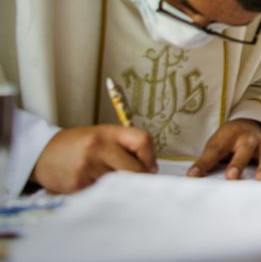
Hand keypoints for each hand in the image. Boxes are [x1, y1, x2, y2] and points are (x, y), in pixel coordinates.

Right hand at [32, 125, 156, 193]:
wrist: (42, 153)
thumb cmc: (78, 144)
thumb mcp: (102, 136)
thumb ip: (125, 147)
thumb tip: (150, 170)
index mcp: (108, 133)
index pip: (142, 140)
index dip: (150, 157)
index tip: (150, 168)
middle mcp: (98, 148)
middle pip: (134, 169)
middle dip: (138, 179)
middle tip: (137, 183)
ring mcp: (87, 167)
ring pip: (119, 184)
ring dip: (120, 188)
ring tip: (109, 182)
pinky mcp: (77, 185)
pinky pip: (101, 194)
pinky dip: (103, 194)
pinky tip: (93, 186)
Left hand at [187, 118, 260, 180]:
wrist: (247, 124)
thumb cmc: (228, 140)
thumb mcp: (215, 145)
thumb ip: (206, 161)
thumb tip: (191, 177)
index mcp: (228, 137)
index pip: (215, 150)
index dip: (205, 163)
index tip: (194, 175)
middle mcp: (247, 139)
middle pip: (244, 149)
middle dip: (238, 163)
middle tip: (232, 177)